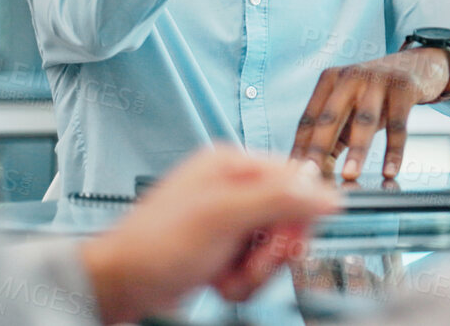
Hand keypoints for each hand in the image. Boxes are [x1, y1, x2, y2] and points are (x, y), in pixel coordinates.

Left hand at [78, 146, 339, 323]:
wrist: (121, 285)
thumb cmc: (155, 246)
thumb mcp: (223, 216)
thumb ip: (278, 199)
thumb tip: (328, 193)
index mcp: (233, 165)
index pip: (298, 180)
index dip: (299, 215)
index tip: (282, 240)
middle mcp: (233, 188)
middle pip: (291, 218)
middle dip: (274, 251)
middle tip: (251, 263)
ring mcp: (229, 221)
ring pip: (276, 247)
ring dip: (257, 271)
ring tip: (228, 275)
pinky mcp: (225, 249)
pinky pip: (257, 266)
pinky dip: (243, 282)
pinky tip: (219, 281)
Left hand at [289, 48, 449, 180]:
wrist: (417, 65)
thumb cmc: (376, 93)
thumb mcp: (351, 106)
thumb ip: (334, 134)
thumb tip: (318, 173)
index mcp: (329, 80)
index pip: (309, 118)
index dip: (299, 147)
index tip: (294, 174)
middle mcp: (350, 76)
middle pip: (330, 117)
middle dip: (318, 148)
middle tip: (309, 175)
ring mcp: (378, 79)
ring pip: (364, 120)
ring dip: (356, 150)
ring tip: (350, 175)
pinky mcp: (403, 87)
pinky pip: (397, 125)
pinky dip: (393, 151)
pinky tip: (389, 171)